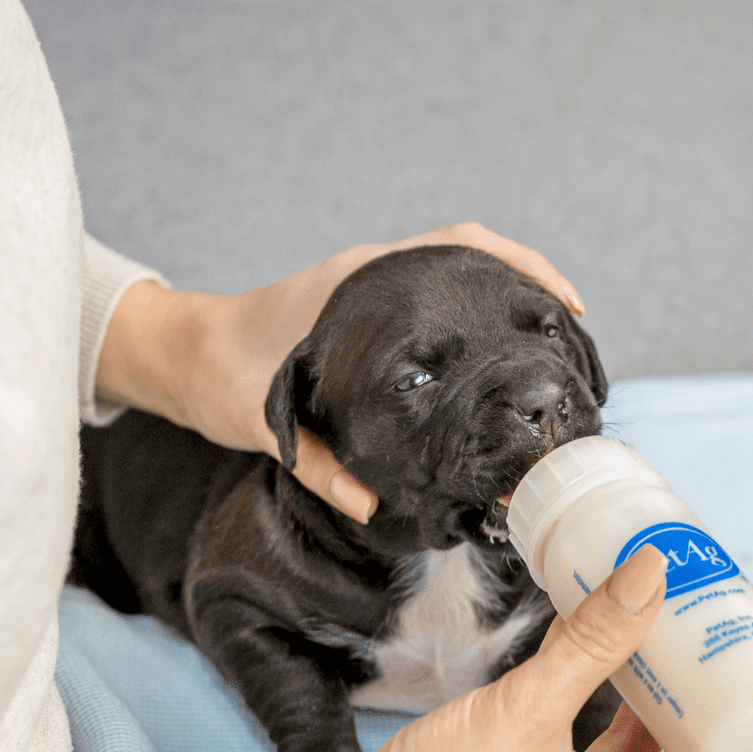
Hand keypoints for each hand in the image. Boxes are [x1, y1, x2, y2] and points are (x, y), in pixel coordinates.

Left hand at [95, 223, 583, 521]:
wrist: (183, 356)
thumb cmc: (220, 378)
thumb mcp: (266, 425)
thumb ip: (320, 467)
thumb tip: (372, 505)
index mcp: (359, 284)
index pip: (456, 245)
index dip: (517, 264)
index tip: (560, 299)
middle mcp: (372, 276)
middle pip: (470, 254)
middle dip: (525, 282)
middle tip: (569, 329)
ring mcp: (370, 289)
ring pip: (453, 276)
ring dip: (499, 298)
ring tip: (544, 345)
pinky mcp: (365, 314)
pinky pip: (431, 302)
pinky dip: (467, 320)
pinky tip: (488, 362)